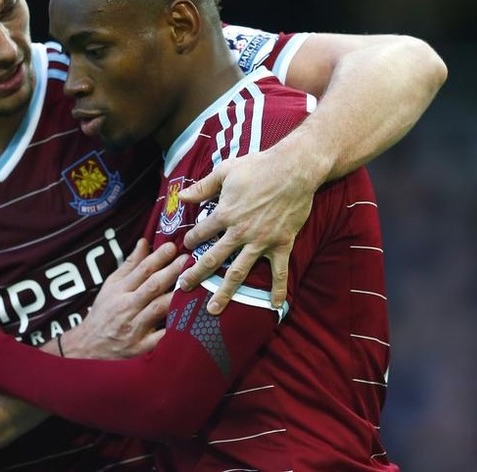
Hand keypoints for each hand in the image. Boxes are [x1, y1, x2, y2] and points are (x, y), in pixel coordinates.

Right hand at [64, 239, 187, 358]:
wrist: (88, 347)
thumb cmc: (104, 312)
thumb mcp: (112, 286)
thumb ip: (130, 265)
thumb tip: (145, 242)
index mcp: (120, 290)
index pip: (142, 270)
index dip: (158, 257)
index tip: (172, 247)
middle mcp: (127, 307)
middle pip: (152, 286)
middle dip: (171, 271)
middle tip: (188, 260)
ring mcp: (134, 328)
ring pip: (158, 309)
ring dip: (175, 296)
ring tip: (192, 285)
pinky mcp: (140, 347)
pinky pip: (159, 338)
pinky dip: (172, 330)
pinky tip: (188, 322)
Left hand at [177, 148, 315, 312]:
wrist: (294, 169)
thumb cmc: (258, 166)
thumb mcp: (225, 171)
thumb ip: (203, 186)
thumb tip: (182, 196)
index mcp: (224, 214)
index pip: (201, 233)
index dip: (190, 240)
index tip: (186, 247)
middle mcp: (239, 232)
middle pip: (212, 258)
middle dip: (195, 274)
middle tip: (182, 287)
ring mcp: (261, 242)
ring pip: (238, 272)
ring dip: (224, 292)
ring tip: (213, 309)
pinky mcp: (281, 244)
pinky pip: (279, 272)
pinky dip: (277, 290)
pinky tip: (274, 306)